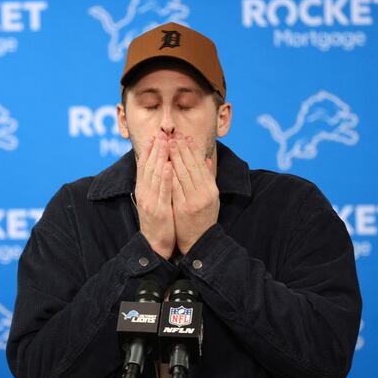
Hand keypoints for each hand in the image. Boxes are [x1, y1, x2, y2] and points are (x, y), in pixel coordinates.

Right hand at [135, 133, 175, 259]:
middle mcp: (144, 193)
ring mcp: (150, 201)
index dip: (149, 151)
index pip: (144, 166)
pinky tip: (168, 165)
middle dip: (155, 148)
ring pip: (154, 175)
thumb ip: (157, 186)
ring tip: (164, 143)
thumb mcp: (155, 201)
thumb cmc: (158, 223)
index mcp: (143, 190)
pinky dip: (164, 177)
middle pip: (148, 166)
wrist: (154, 245)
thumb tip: (161, 170)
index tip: (154, 136)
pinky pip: (162, 191)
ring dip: (159, 157)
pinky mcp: (159, 210)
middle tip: (160, 133)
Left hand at [169, 135, 219, 254]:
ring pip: (184, 174)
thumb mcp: (211, 198)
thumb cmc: (203, 218)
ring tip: (168, 144)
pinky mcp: (184, 208)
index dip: (192, 150)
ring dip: (175, 158)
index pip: (200, 164)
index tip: (184, 138)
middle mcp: (205, 193)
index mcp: (211, 189)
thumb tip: (207, 160)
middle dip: (182, 149)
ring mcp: (194, 201)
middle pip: (192, 166)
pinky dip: (171, 176)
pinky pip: (176, 189)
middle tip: (173, 136)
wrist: (200, 242)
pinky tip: (166, 165)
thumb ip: (208, 178)